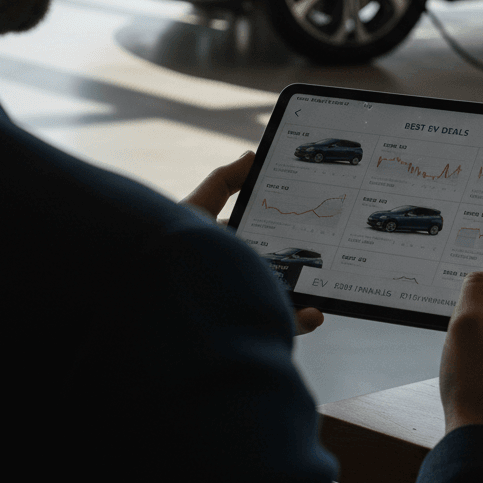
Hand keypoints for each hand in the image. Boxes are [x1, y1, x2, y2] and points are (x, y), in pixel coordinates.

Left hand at [181, 151, 323, 337]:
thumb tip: (251, 156)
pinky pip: (280, 326)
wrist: (157, 298)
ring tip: (325, 281)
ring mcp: (242, 301)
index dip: (280, 223)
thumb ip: (224, 182)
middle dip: (299, 257)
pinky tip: (315, 313)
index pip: (258, 233)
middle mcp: (233, 275)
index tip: (307, 213)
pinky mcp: (248, 326)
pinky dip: (302, 321)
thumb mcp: (197, 208)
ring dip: (307, 291)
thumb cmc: (172, 249)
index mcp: (221, 248)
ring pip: (283, 295)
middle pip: (275, 264)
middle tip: (325, 245)